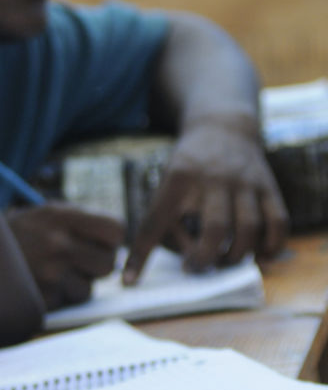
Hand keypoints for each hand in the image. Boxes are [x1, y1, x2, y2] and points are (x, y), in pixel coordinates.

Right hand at [8, 203, 123, 309]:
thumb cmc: (15, 233)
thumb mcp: (43, 214)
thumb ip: (80, 222)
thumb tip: (118, 239)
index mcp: (60, 216)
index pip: (116, 229)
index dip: (111, 239)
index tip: (98, 242)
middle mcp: (56, 242)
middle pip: (108, 264)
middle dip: (96, 267)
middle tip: (76, 261)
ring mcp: (48, 272)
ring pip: (87, 289)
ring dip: (74, 286)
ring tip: (49, 272)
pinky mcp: (40, 298)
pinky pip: (64, 303)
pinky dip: (54, 297)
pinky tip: (35, 284)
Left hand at [123, 121, 288, 283]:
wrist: (221, 127)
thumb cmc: (186, 168)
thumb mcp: (164, 183)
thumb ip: (166, 220)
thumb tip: (180, 259)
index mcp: (177, 178)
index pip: (156, 221)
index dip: (142, 255)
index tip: (130, 282)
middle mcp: (213, 180)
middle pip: (215, 229)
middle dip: (205, 258)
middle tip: (194, 268)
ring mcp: (245, 183)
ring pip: (250, 229)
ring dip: (237, 256)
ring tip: (223, 261)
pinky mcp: (269, 187)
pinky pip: (278, 223)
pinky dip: (270, 246)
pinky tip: (258, 256)